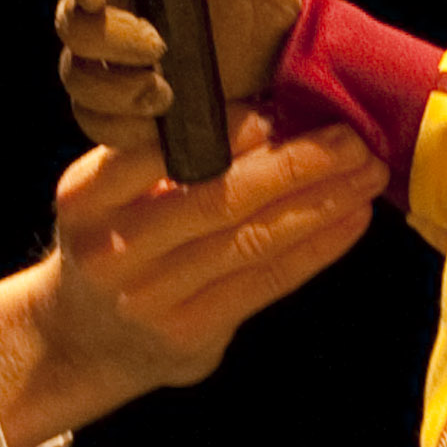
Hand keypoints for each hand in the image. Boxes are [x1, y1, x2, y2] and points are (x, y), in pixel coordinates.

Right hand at [0, 123, 379, 446]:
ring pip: (252, 242)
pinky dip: (316, 248)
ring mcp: (151, 299)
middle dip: (297, 165)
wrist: (79, 338)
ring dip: (320, 204)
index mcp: (87, 197)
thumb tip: (268, 108)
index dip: (228, 133)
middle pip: (219, 199)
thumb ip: (167, 155)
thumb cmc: (113, 238)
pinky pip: (266, 282)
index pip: (163, 155)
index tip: (282, 110)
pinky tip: (351, 220)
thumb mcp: (109, 191)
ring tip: (367, 175)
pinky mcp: (190, 335)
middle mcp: (113, 250)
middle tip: (352, 140)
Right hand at [59, 0, 301, 148]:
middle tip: (157, 47)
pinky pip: (94, 122)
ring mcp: (114, 67)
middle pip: (72, 25)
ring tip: (165, 94)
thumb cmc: (259, 7)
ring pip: (75, 77)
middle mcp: (114, 17)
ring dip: (112, 90)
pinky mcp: (123, 111)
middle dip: (106, 40)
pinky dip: (118, 128)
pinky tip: (155, 125)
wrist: (278, 67)